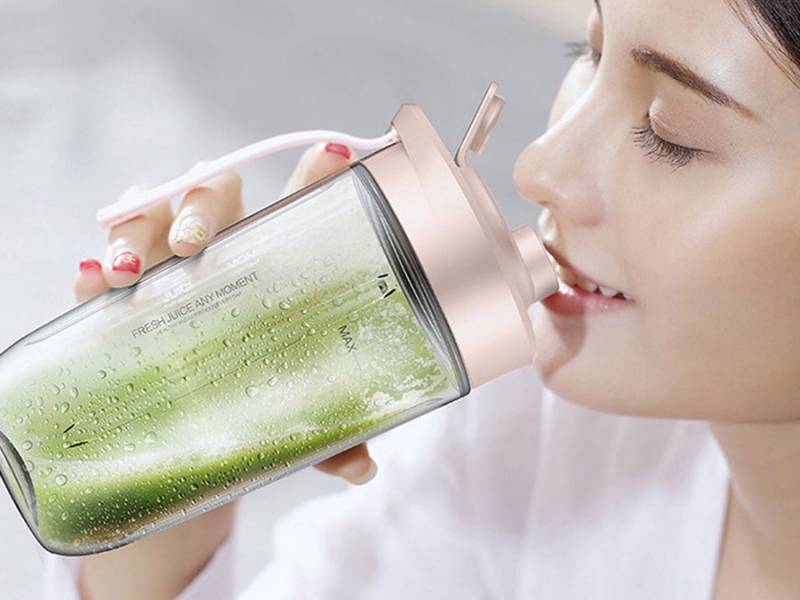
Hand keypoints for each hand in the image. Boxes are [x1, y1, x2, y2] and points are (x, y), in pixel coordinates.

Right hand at [75, 143, 375, 599]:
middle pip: (210, 188)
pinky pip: (99, 263)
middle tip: (194, 246)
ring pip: (147, 207)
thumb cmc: (252, 398)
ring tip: (129, 270)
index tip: (337, 155)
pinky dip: (93, 268)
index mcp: (271, 257)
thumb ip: (330, 435)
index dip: (315, 174)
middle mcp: (218, 247)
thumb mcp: (293, 412)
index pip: (297, 204)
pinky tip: (91, 284)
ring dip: (134, 228)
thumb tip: (362, 468)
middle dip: (198, 204)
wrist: (188, 432)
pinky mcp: (122, 292)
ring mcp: (165, 263)